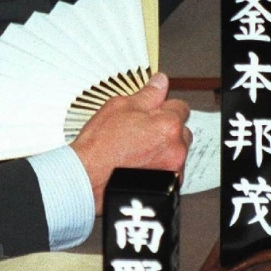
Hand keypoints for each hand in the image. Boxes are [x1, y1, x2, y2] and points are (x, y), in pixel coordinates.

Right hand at [69, 74, 189, 213]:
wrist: (88, 179)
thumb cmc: (100, 146)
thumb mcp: (119, 107)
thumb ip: (147, 94)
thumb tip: (160, 82)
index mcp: (168, 124)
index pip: (181, 107)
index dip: (165, 107)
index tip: (154, 110)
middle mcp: (176, 148)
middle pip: (182, 131)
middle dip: (167, 130)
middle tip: (142, 132)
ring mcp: (173, 170)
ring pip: (177, 153)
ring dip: (165, 150)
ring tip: (138, 152)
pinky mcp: (168, 188)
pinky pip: (171, 172)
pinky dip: (160, 169)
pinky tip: (140, 166)